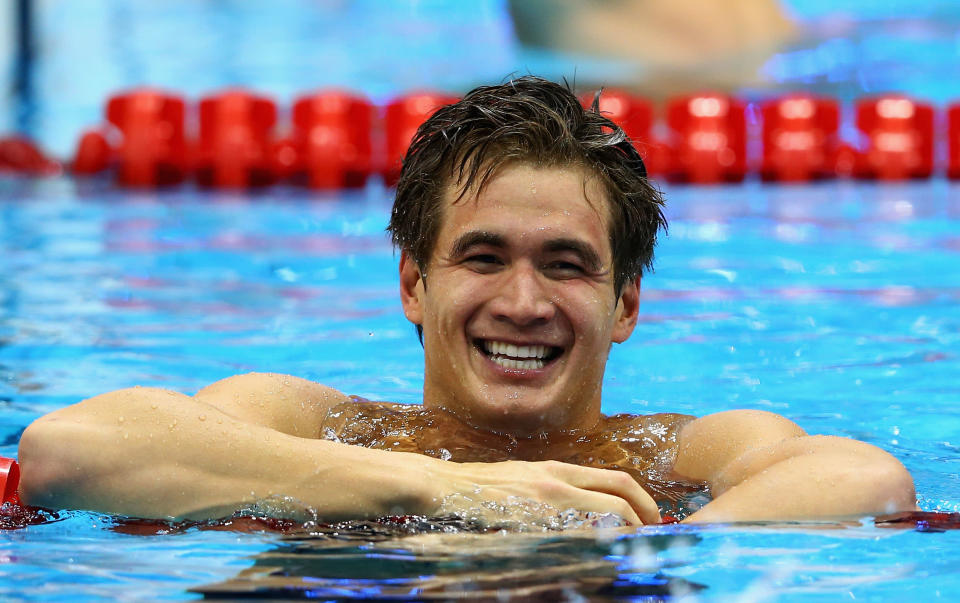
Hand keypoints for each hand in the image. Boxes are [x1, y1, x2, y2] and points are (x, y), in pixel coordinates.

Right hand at [427, 459, 660, 527]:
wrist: (448, 487)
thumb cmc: (484, 486)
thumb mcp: (527, 477)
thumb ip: (557, 488)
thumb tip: (589, 508)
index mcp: (559, 470)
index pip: (616, 480)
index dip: (642, 500)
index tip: (650, 518)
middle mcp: (559, 481)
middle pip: (621, 493)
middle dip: (646, 515)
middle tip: (653, 534)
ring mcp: (546, 502)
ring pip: (606, 514)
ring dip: (626, 532)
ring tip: (631, 548)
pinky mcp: (532, 521)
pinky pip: (576, 536)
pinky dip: (595, 547)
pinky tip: (596, 558)